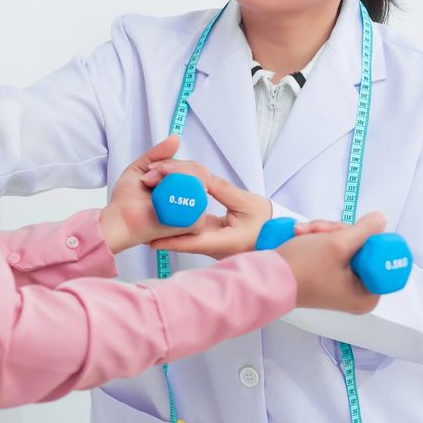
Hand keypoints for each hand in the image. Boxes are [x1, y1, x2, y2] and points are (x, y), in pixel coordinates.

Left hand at [100, 135, 203, 254]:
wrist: (119, 220)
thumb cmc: (127, 201)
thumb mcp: (142, 168)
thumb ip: (159, 153)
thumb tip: (175, 138)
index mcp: (181, 188)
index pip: (194, 168)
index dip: (175, 163)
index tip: (153, 167)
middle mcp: (190, 199)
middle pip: (198, 172)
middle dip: (172, 168)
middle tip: (150, 177)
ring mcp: (194, 211)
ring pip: (197, 181)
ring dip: (172, 177)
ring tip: (151, 184)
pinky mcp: (193, 223)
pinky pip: (196, 198)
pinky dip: (176, 190)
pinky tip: (160, 194)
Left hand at [141, 158, 272, 258]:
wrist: (275, 234)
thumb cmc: (265, 221)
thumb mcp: (246, 202)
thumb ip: (220, 189)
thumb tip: (197, 177)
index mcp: (224, 242)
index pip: (192, 242)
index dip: (171, 240)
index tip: (151, 239)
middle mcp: (213, 246)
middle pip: (183, 234)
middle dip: (163, 222)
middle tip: (147, 203)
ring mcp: (209, 242)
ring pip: (184, 229)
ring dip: (169, 214)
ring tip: (152, 196)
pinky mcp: (208, 236)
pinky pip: (190, 225)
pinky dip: (179, 212)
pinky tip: (168, 198)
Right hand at [277, 212, 385, 312]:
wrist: (266, 276)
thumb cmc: (299, 269)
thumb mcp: (337, 245)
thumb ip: (364, 230)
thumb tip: (380, 221)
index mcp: (367, 295)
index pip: (382, 258)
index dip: (367, 240)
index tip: (351, 235)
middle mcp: (357, 292)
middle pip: (362, 247)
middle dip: (339, 232)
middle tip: (322, 231)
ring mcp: (342, 283)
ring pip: (345, 243)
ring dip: (325, 232)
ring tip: (305, 232)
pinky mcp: (328, 274)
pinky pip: (333, 249)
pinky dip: (319, 239)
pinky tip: (303, 235)